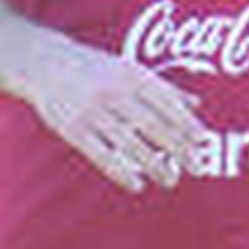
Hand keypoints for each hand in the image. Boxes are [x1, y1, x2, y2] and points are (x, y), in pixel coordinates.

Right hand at [22, 34, 203, 193]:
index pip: (165, 100)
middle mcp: (114, 91)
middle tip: (197, 166)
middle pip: (152, 124)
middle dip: (177, 147)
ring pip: (129, 143)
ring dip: (153, 164)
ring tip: (171, 180)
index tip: (202, 139)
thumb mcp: (130, 68)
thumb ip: (163, 87)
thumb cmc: (96, 68)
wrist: (45, 63)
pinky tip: (137, 185)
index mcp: (131, 74)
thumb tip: (197, 104)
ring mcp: (92, 111)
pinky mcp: (73, 129)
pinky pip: (101, 155)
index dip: (185, 121)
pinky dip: (120, 171)